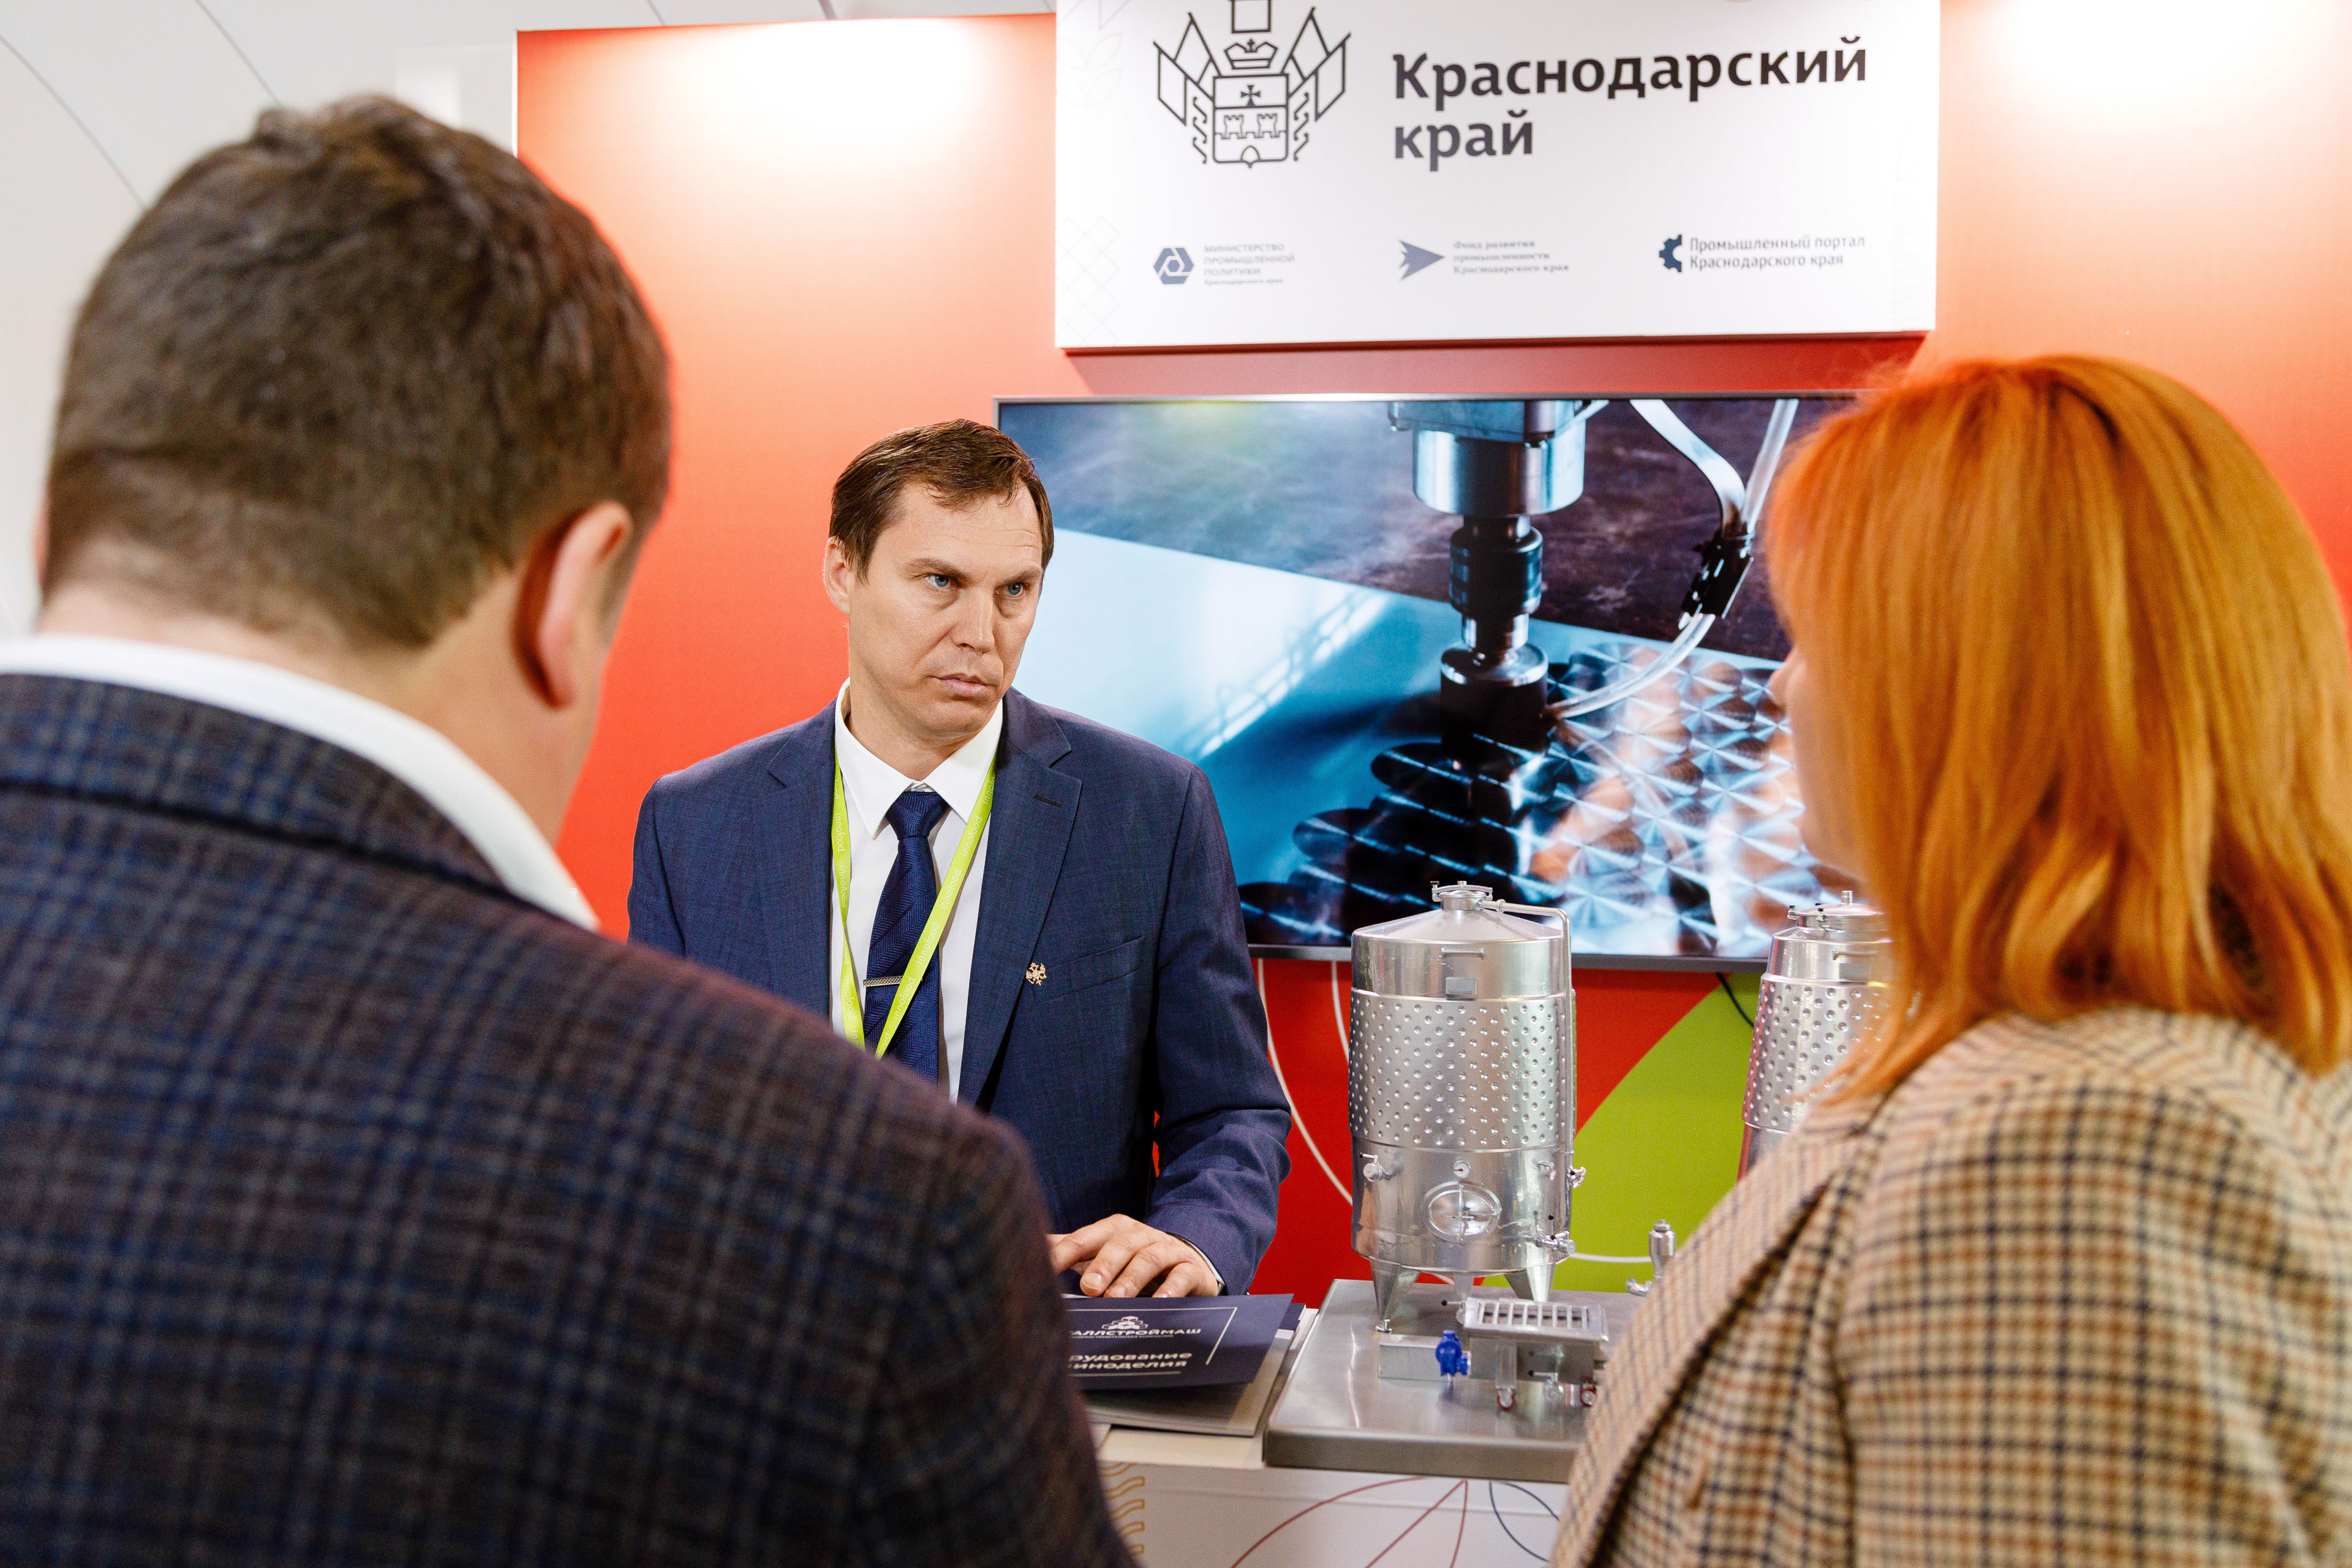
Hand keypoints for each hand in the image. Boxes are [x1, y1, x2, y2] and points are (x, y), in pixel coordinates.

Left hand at [1047, 1215, 1219, 1297]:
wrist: (1187, 1261)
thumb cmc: (1134, 1260)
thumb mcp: (1102, 1251)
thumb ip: (1071, 1248)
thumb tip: (1033, 1243)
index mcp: (1114, 1230)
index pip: (1085, 1238)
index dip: (1065, 1252)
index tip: (1047, 1268)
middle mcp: (1140, 1236)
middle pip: (1119, 1244)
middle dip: (1103, 1264)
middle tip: (1089, 1287)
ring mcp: (1167, 1250)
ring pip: (1149, 1259)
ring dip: (1131, 1278)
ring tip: (1116, 1298)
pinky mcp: (1190, 1269)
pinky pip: (1181, 1276)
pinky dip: (1170, 1289)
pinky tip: (1159, 1303)